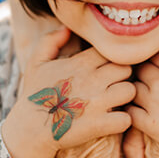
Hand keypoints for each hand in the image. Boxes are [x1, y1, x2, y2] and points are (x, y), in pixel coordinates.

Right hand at [2, 27, 133, 157]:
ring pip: (130, 91)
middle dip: (123, 76)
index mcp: (80, 63)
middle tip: (114, 85)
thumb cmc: (34, 95)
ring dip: (125, 98)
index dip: (112, 60)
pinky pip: (126, 118)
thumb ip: (51, 40)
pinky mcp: (99, 125)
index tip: (106, 70)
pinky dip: (123, 121)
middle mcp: (91, 80)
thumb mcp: (36, 62)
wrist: (28, 130)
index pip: (112, 52)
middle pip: (126, 69)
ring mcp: (96, 103)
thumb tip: (67, 27)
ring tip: (116, 102)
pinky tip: (113, 121)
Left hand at [128, 33, 158, 157]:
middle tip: (147, 83)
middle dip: (142, 74)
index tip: (158, 69)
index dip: (154, 60)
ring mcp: (154, 103)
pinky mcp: (150, 123)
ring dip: (134, 91)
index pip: (153, 54)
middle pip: (139, 69)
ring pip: (131, 88)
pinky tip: (138, 112)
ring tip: (141, 98)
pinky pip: (129, 111)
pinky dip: (129, 110)